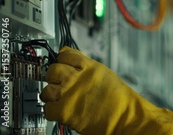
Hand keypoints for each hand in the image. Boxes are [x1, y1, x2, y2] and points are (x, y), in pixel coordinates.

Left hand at [40, 47, 172, 134]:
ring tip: (58, 99)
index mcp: (89, 66)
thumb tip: (76, 67)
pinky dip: (51, 111)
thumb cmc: (120, 100)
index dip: (61, 59)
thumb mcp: (106, 75)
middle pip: (53, 70)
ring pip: (46, 90)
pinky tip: (59, 111)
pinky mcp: (65, 111)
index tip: (60, 63)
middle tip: (58, 83)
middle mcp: (77, 77)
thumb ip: (88, 69)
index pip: (65, 54)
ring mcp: (69, 93)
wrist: (125, 117)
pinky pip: (47, 108)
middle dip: (54, 77)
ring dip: (50, 95)